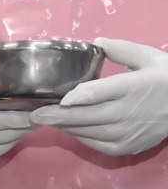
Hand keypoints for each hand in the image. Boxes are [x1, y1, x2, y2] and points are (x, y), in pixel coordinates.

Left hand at [31, 37, 167, 155]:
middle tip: (33, 114)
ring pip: (88, 132)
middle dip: (57, 116)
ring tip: (43, 119)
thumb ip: (122, 49)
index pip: (98, 93)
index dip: (76, 97)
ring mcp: (128, 133)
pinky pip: (97, 144)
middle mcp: (128, 112)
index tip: (59, 97)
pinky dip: (79, 137)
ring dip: (64, 126)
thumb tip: (97, 41)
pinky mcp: (127, 147)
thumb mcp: (149, 57)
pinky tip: (67, 128)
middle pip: (86, 116)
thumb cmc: (165, 78)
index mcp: (132, 87)